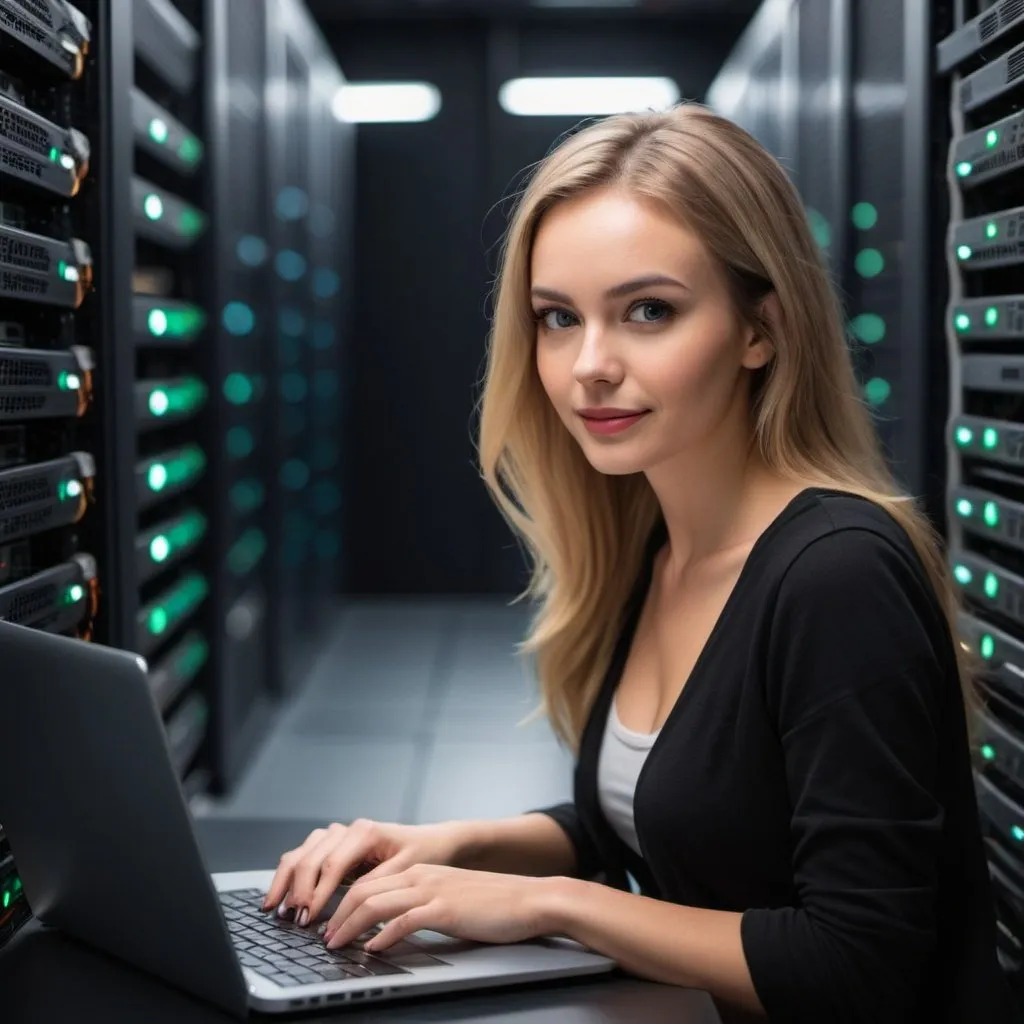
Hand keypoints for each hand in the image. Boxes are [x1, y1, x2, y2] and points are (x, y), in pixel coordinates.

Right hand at [262, 819, 468, 925]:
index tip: (308, 918)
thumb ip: (378, 882)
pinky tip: (281, 894)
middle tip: (292, 919)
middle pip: (311, 858)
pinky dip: (290, 875)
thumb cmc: (425, 853)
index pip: (332, 864)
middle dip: (298, 890)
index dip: (317, 893)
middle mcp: (347, 830)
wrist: (435, 842)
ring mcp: (338, 835)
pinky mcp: (334, 846)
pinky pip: (304, 856)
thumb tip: (352, 901)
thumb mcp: (407, 869)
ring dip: (286, 881)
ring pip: (301, 853)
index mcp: (365, 832)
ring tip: (276, 908)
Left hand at [323, 864, 556, 951]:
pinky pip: (405, 921)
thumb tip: (394, 927)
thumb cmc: (494, 904)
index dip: (344, 903)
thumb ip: (423, 905)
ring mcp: (433, 890)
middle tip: (324, 937)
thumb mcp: (451, 897)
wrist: (530, 899)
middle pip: (365, 890)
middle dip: (338, 915)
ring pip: (377, 903)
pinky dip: (383, 936)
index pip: (370, 882)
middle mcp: (422, 875)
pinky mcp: (445, 909)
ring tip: (336, 945)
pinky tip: (373, 950)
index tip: (330, 923)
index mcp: (421, 871)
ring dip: (350, 926)